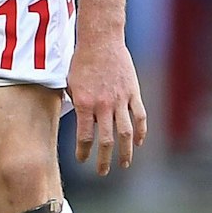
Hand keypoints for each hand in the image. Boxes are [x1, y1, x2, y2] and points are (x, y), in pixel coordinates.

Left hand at [67, 33, 147, 175]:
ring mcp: (120, 100)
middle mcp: (103, 105)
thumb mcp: (70, 84)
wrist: (100, 41)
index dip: (84, 152)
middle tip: (102, 171)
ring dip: (125, 151)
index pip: (85, 136)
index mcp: (84, 104)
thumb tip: (79, 120)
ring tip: (124, 164)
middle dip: (104, 159)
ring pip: (125, 133)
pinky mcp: (133, 92)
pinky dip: (141, 131)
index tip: (83, 160)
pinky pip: (139, 116)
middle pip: (105, 140)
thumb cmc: (81, 61)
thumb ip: (76, 104)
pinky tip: (139, 142)